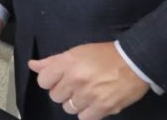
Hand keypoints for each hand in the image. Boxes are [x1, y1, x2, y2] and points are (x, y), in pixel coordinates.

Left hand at [28, 42, 149, 118]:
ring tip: (87, 94)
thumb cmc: (105, 55)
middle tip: (77, 85)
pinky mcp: (103, 107)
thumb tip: (32, 65)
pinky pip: (84, 118)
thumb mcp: (77, 52)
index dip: (50, 81)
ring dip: (76, 103)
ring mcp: (89, 95)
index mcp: (68, 63)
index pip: (43, 81)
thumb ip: (52, 61)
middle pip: (55, 96)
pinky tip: (94, 104)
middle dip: (64, 92)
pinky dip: (88, 113)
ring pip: (68, 108)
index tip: (60, 79)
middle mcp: (76, 79)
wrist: (134, 62)